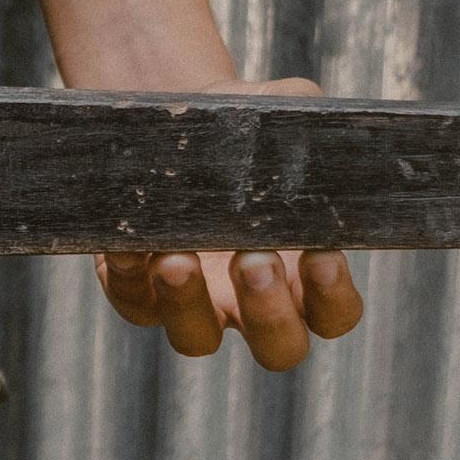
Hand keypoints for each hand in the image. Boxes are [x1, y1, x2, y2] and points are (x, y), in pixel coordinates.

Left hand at [94, 76, 364, 368]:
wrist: (175, 120)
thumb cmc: (243, 126)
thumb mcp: (281, 112)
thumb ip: (307, 120)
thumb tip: (315, 127)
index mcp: (303, 274)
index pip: (334, 314)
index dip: (333, 297)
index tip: (322, 253)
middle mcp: (252, 302)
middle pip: (277, 346)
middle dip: (268, 311)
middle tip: (255, 261)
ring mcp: (196, 303)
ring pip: (197, 338)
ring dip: (189, 303)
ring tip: (178, 258)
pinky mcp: (139, 292)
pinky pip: (134, 301)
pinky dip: (128, 276)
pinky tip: (126, 242)